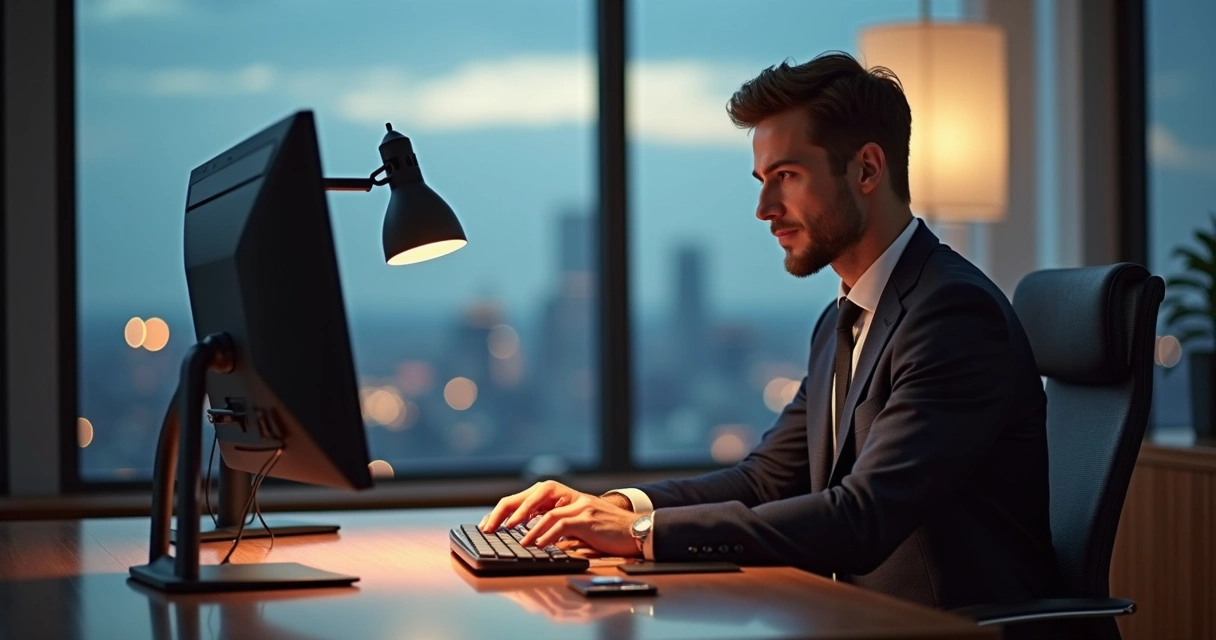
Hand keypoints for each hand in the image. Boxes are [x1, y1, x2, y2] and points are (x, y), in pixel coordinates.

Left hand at [480, 481, 641, 557]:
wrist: (638, 531)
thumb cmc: (609, 533)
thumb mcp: (580, 528)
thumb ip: (558, 528)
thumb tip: (533, 539)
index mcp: (565, 499)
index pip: (530, 497)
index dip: (508, 509)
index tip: (490, 523)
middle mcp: (571, 498)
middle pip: (533, 496)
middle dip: (509, 511)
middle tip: (491, 526)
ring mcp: (580, 505)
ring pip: (546, 510)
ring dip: (526, 525)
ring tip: (514, 539)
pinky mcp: (588, 518)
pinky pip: (562, 523)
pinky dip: (547, 534)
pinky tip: (537, 544)